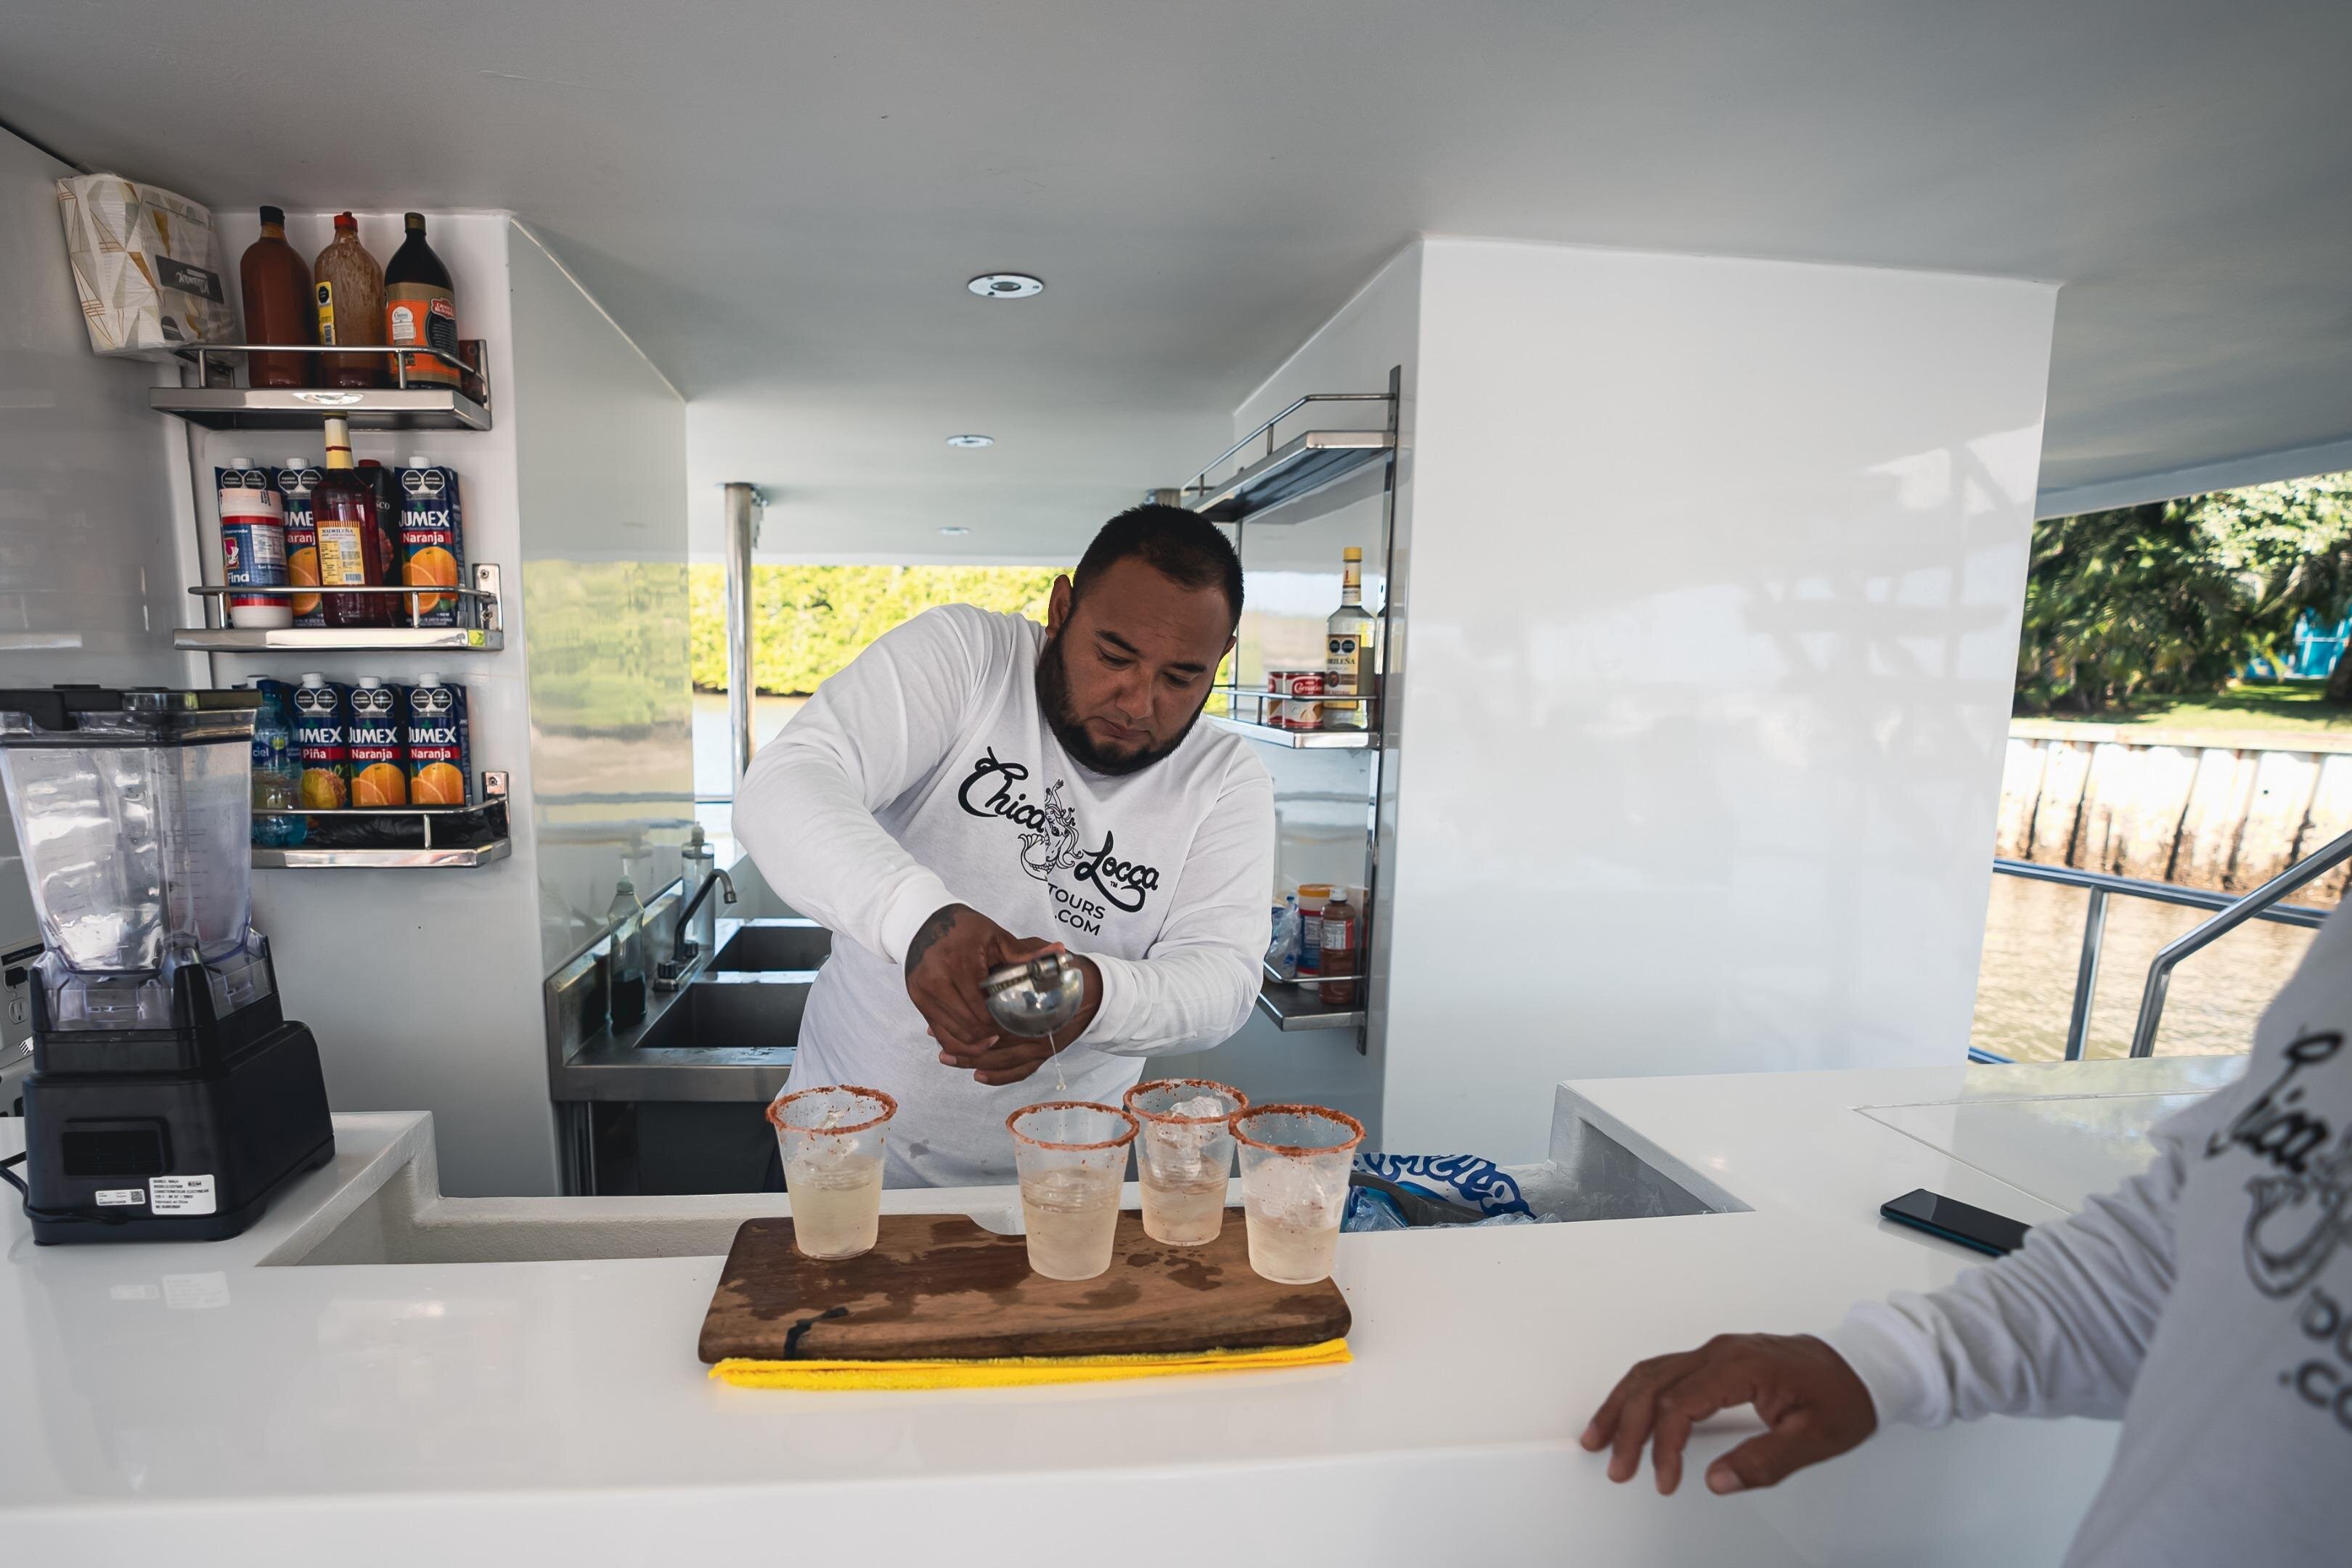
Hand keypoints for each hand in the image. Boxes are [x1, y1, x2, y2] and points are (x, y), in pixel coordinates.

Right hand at [903, 903, 1041, 1056]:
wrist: (923, 922)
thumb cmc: (964, 928)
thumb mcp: (995, 936)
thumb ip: (1025, 952)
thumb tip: (1059, 953)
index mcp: (960, 964)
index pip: (984, 1011)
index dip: (1002, 1023)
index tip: (1017, 1022)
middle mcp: (937, 982)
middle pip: (970, 1027)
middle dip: (991, 1035)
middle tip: (1008, 1031)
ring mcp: (924, 994)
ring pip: (955, 1036)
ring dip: (976, 1042)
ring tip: (994, 1038)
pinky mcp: (917, 1001)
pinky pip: (940, 1033)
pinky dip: (958, 1043)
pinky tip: (975, 1040)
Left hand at [937, 954, 1101, 1086]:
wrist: (1092, 992)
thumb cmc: (1063, 974)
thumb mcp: (1042, 961)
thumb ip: (1022, 957)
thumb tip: (999, 952)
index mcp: (1034, 1006)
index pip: (998, 1019)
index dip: (971, 1021)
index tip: (947, 1017)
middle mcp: (1038, 1031)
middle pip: (997, 1046)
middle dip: (966, 1048)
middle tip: (941, 1046)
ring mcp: (1042, 1046)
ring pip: (1005, 1062)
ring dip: (975, 1063)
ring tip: (949, 1059)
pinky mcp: (1044, 1055)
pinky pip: (1021, 1071)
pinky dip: (1000, 1077)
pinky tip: (979, 1075)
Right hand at [1581, 1333, 1875, 1495]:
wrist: (1863, 1365)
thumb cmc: (1843, 1398)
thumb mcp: (1815, 1439)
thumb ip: (1765, 1462)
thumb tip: (1717, 1481)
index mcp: (1742, 1367)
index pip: (1682, 1404)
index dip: (1665, 1446)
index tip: (1664, 1480)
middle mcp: (1721, 1352)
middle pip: (1654, 1383)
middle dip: (1628, 1426)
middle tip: (1616, 1465)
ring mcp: (1717, 1351)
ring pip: (1652, 1372)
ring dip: (1622, 1404)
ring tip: (1600, 1437)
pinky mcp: (1717, 1358)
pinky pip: (1665, 1370)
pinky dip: (1639, 1392)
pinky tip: (1628, 1412)